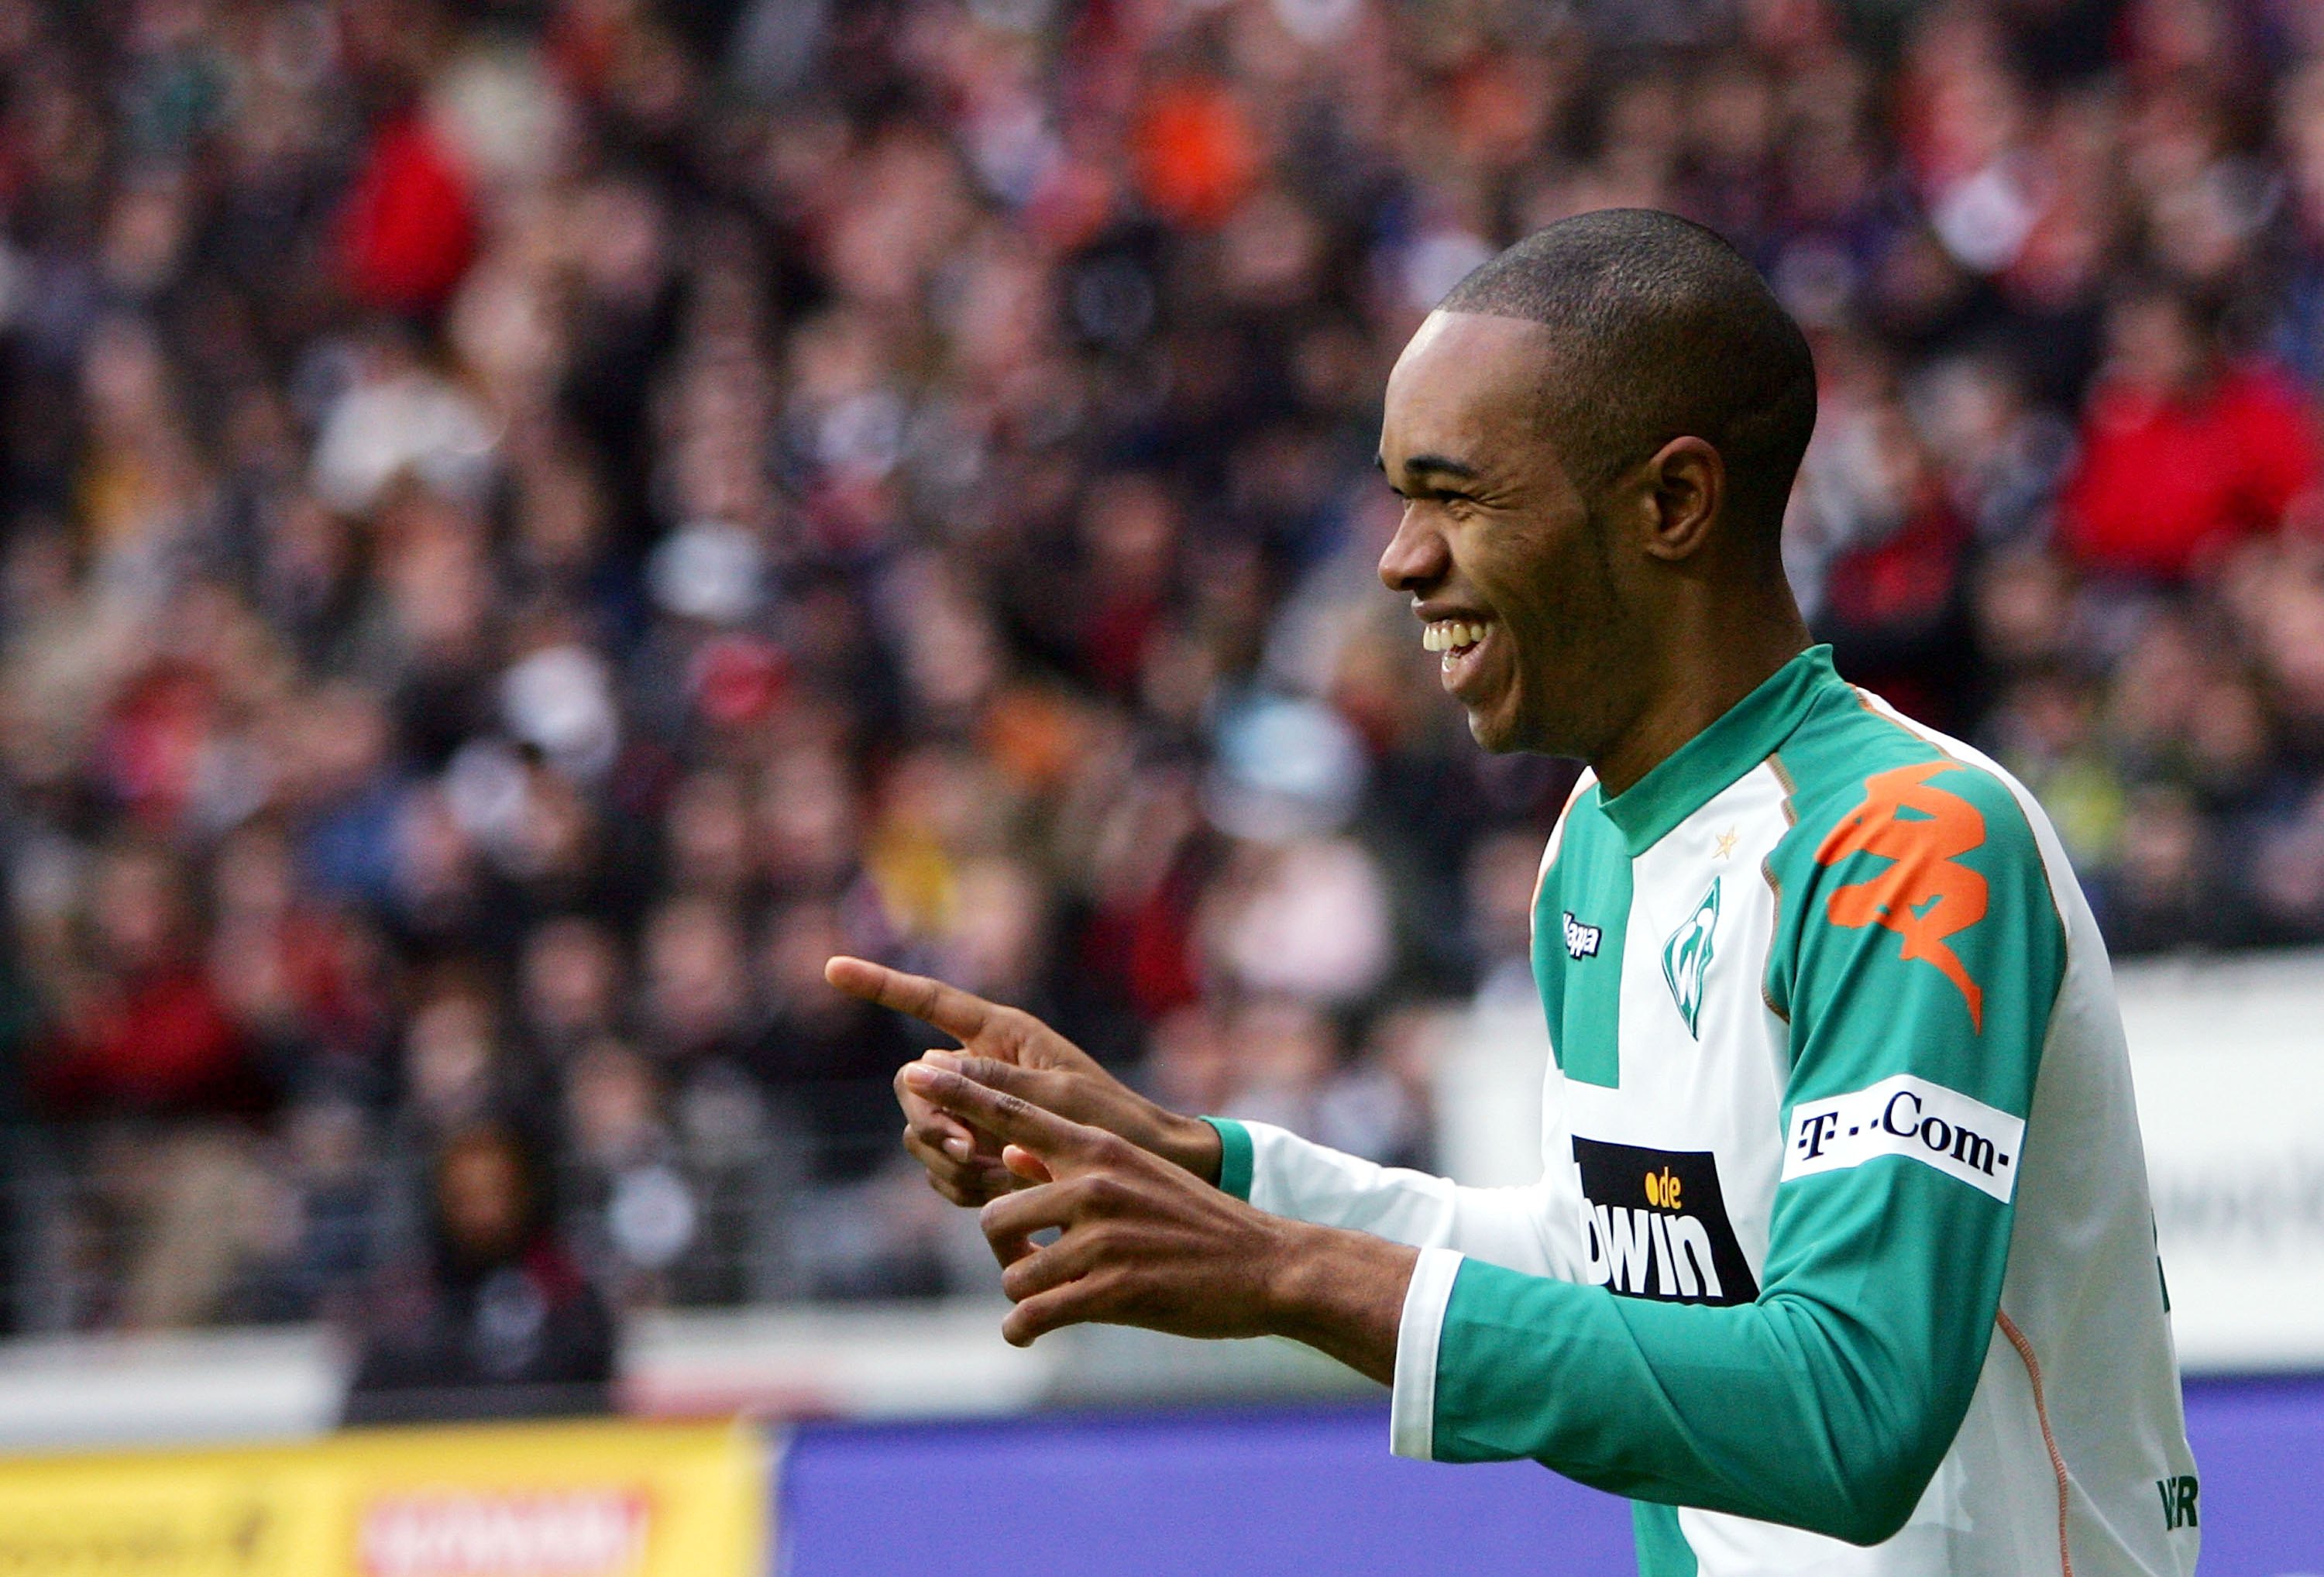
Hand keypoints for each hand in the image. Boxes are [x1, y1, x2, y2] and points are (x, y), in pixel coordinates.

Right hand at [825, 956, 1222, 1205]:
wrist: (1144, 1168)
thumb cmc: (1112, 1120)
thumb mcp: (1056, 1096)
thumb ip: (989, 1085)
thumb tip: (919, 1072)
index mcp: (1001, 1033)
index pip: (928, 1001)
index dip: (879, 984)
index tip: (832, 969)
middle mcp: (980, 1068)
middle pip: (912, 1086)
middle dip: (929, 1120)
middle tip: (965, 1151)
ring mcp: (976, 1112)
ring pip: (922, 1133)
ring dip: (948, 1161)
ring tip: (1000, 1175)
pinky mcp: (980, 1152)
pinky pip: (942, 1170)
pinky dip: (961, 1185)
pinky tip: (1001, 1188)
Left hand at [900, 1056, 1414, 1372]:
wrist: (1267, 1265)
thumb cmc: (1196, 1222)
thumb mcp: (1137, 1176)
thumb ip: (1074, 1167)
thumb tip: (1012, 1156)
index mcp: (1099, 1147)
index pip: (1011, 1113)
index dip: (957, 1094)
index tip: (913, 1074)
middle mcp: (1095, 1183)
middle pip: (994, 1215)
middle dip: (1005, 1249)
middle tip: (1036, 1264)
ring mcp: (1104, 1237)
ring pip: (1014, 1274)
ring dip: (1023, 1295)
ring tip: (1052, 1300)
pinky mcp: (1113, 1289)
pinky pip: (1034, 1316)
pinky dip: (1022, 1331)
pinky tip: (1028, 1335)